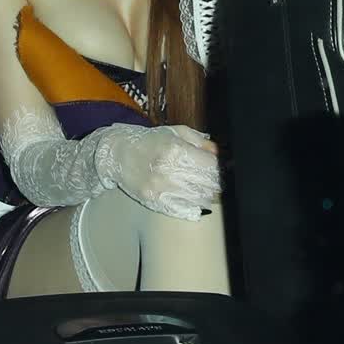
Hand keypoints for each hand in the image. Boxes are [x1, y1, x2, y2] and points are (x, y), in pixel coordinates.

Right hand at [92, 123, 221, 219]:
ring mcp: (161, 189)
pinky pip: (185, 210)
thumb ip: (200, 142)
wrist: (119, 154)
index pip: (212, 165)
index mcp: (176, 150)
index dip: (222, 168)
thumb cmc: (150, 141)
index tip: (225, 168)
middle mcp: (169, 171)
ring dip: (209, 196)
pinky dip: (195, 207)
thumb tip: (220, 153)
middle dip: (219, 183)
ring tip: (210, 190)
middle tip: (220, 181)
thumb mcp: (176, 133)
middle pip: (208, 184)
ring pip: (200, 199)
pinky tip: (196, 199)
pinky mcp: (155, 202)